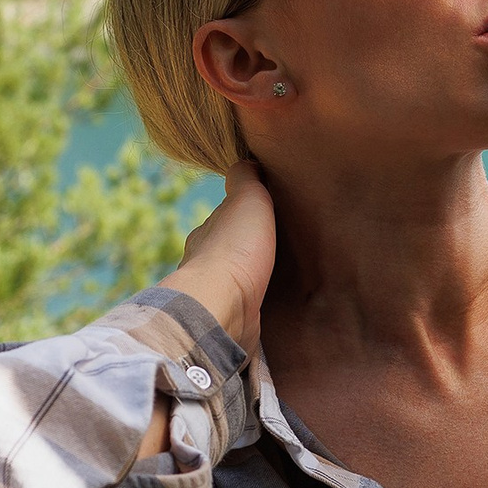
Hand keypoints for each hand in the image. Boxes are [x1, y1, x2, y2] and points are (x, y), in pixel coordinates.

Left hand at [161, 160, 274, 355]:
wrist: (222, 309)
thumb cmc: (235, 250)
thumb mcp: (247, 198)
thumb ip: (246, 178)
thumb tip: (246, 162)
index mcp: (206, 234)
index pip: (224, 220)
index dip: (244, 217)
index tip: (266, 217)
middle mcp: (205, 265)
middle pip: (229, 254)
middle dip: (249, 252)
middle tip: (280, 251)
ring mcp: (216, 298)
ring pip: (235, 285)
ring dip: (253, 282)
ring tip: (283, 282)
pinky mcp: (229, 325)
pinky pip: (244, 313)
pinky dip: (256, 308)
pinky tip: (273, 309)